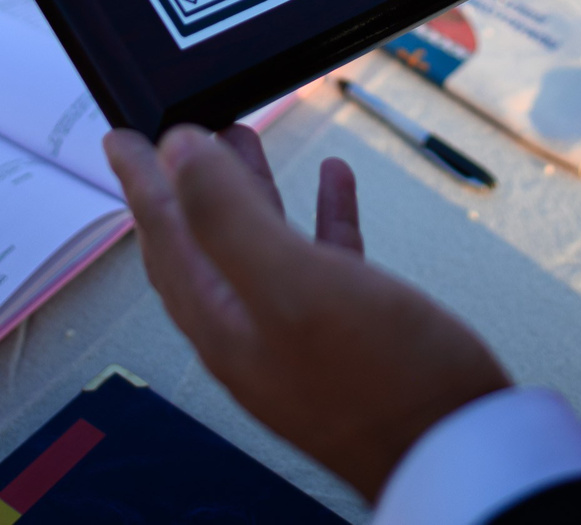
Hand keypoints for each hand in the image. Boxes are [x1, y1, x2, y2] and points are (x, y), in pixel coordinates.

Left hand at [107, 124, 509, 500]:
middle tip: (177, 134)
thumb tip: (179, 155)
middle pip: (201, 239)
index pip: (164, 234)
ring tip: (242, 139)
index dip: (141, 178)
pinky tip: (334, 182)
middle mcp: (251, 328)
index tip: (122, 135)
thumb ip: (229, 219)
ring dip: (245, 189)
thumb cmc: (383, 385)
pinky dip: (320, 212)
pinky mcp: (350, 329)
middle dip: (186, 181)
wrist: (458, 447)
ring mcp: (299, 332)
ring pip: (256, 244)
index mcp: (223, 320)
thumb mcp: (294, 286)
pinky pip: (319, 257)